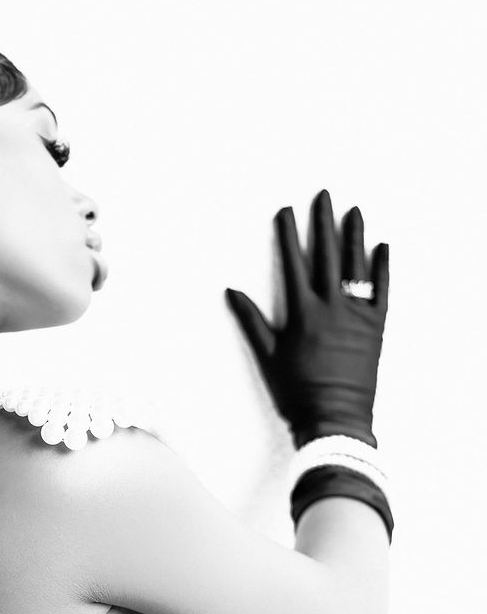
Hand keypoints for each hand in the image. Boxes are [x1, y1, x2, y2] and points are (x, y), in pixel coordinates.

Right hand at [224, 190, 389, 446]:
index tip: (286, 210)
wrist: (335, 418)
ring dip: (354, 235)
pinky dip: (382, 268)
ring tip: (353, 210)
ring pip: (355, 265)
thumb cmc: (297, 392)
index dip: (288, 234)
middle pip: (326, 254)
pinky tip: (381, 247)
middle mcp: (331, 307)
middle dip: (323, 222)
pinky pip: (381, 290)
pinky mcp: (376, 326)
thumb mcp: (268, 355)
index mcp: (303, 313)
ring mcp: (356, 315)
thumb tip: (232, 291)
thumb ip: (251, 320)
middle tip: (323, 196)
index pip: (293, 263)